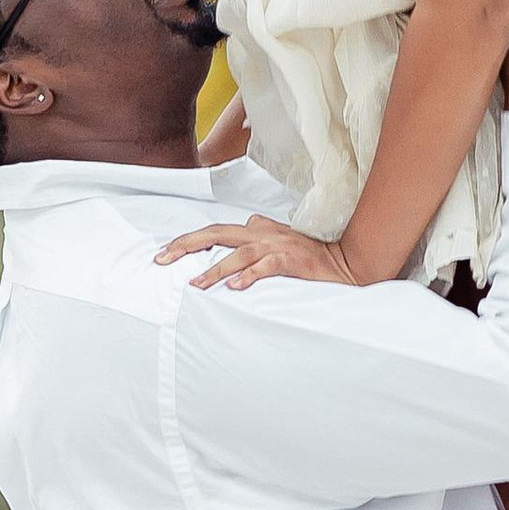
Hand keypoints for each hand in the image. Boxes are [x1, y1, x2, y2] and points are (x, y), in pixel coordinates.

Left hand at [156, 214, 363, 293]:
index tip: (165, 252)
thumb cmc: (312, 253)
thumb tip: (248, 222)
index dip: (189, 240)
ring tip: (196, 286)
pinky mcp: (291, 260)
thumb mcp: (282, 239)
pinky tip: (234, 287)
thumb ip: (262, 232)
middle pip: (216, 234)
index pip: (215, 231)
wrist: (346, 260)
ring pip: (237, 254)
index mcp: (257, 229)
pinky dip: (249, 276)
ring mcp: (276, 246)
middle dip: (186, 246)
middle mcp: (262, 233)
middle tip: (162, 259)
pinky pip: (265, 266)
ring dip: (214, 270)